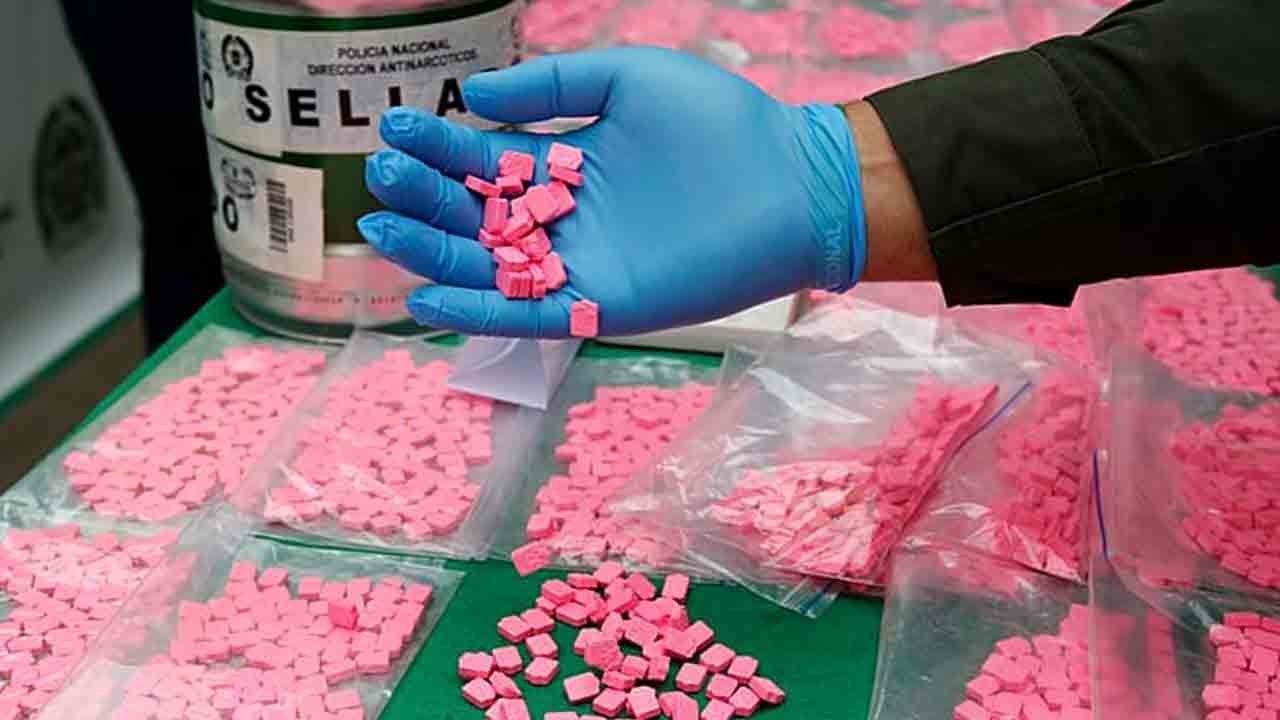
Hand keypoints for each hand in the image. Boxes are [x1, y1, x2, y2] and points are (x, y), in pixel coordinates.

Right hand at [359, 47, 866, 337]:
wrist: (792, 184)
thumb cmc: (721, 124)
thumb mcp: (627, 80)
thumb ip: (553, 89)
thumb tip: (475, 95)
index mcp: (568, 163)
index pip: (486, 159)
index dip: (439, 144)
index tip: (393, 126)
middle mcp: (565, 217)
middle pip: (475, 214)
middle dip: (424, 196)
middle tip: (381, 175)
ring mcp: (579, 263)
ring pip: (488, 266)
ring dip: (432, 252)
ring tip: (381, 227)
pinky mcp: (599, 304)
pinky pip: (526, 315)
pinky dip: (475, 310)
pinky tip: (424, 297)